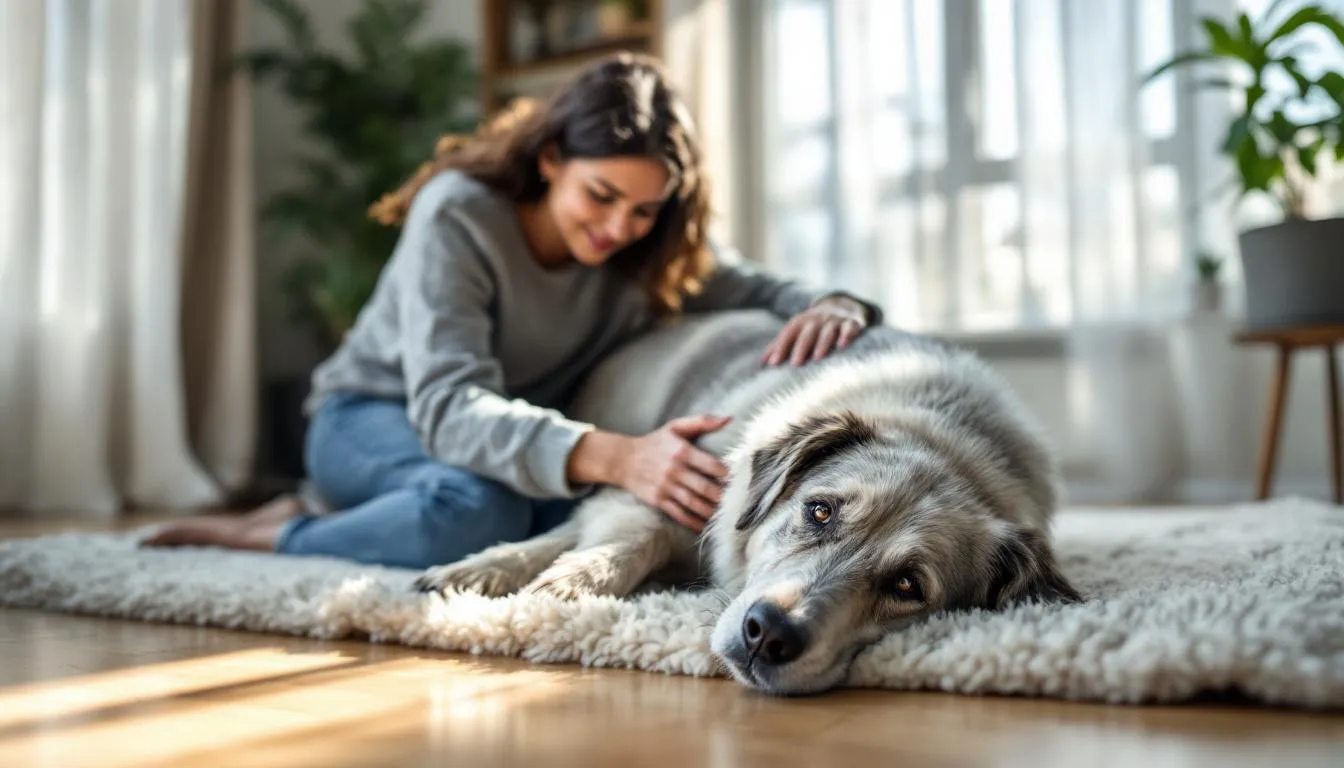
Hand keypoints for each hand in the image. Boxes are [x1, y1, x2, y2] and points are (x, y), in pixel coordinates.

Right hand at [614, 414, 732, 531]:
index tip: (737, 480)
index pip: (710, 465)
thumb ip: (703, 421)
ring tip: (724, 515)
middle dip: (721, 496)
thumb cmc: (655, 442)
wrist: (623, 459)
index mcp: (682, 451)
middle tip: (735, 501)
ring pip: (692, 502)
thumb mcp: (675, 427)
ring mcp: (665, 487)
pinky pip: (678, 513)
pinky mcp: (658, 500)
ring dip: (710, 511)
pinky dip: (692, 521)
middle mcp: (674, 470)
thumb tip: (729, 418)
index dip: (726, 474)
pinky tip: (704, 526)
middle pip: (703, 487)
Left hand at [761, 295, 869, 365]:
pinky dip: (847, 335)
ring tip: (818, 357)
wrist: (841, 305)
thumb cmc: (813, 326)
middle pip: (808, 332)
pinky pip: (850, 327)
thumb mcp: (796, 330)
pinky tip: (843, 346)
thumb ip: (779, 345)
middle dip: (801, 347)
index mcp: (801, 321)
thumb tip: (761, 364)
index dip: (780, 347)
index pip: (788, 333)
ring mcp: (835, 320)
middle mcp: (817, 319)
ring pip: (828, 330)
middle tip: (795, 364)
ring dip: (822, 343)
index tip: (773, 364)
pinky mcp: (853, 323)